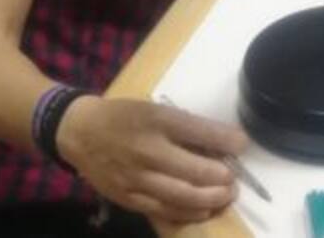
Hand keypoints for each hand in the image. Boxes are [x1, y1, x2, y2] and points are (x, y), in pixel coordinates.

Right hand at [56, 96, 247, 222]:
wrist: (80, 132)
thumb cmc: (125, 117)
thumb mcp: (156, 110)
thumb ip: (186, 127)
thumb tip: (221, 143)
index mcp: (158, 121)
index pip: (200, 132)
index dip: (228, 141)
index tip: (243, 144)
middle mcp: (148, 151)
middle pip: (195, 171)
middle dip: (222, 177)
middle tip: (234, 178)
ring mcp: (137, 178)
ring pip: (182, 197)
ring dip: (210, 199)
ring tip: (225, 196)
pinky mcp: (127, 198)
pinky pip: (162, 212)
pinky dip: (187, 214)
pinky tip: (203, 211)